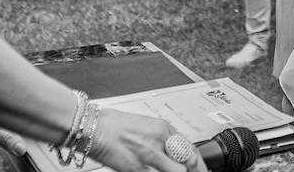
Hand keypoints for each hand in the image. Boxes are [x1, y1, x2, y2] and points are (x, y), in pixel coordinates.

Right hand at [88, 108, 207, 171]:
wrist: (92, 127)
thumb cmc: (113, 126)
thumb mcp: (144, 127)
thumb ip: (160, 139)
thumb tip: (172, 152)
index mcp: (163, 127)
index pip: (190, 148)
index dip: (199, 163)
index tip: (200, 170)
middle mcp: (160, 139)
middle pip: (189, 161)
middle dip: (194, 170)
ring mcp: (150, 154)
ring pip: (178, 171)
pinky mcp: (138, 168)